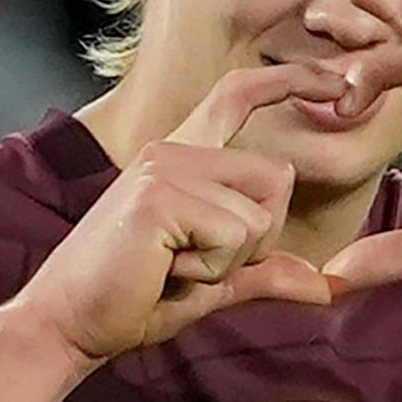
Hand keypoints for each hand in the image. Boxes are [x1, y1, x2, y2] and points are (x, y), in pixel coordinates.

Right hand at [16, 64, 343, 363]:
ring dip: (229, 262)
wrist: (67, 325)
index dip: (290, 79)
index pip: (237, 95)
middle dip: (257, 239)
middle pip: (277, 178)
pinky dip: (212, 270)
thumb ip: (264, 272)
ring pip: (258, 215)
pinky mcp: (159, 196)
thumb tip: (326, 286)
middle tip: (195, 263)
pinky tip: (165, 270)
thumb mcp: (212, 283)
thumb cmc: (132, 300)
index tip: (335, 76)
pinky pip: (234, 237)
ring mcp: (164, 167)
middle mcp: (173, 150)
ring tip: (173, 268)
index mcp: (182, 157)